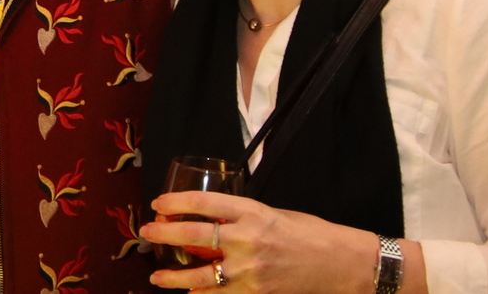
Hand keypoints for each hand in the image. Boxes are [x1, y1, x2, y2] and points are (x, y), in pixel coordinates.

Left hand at [141, 191, 378, 291]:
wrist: (340, 263)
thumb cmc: (310, 233)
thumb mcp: (275, 213)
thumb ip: (243, 217)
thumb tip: (213, 220)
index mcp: (253, 212)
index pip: (204, 203)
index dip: (176, 202)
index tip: (158, 203)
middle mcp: (248, 240)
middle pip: (194, 236)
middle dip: (165, 234)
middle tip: (147, 232)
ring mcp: (251, 270)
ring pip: (201, 275)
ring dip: (174, 277)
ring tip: (157, 276)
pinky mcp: (257, 292)